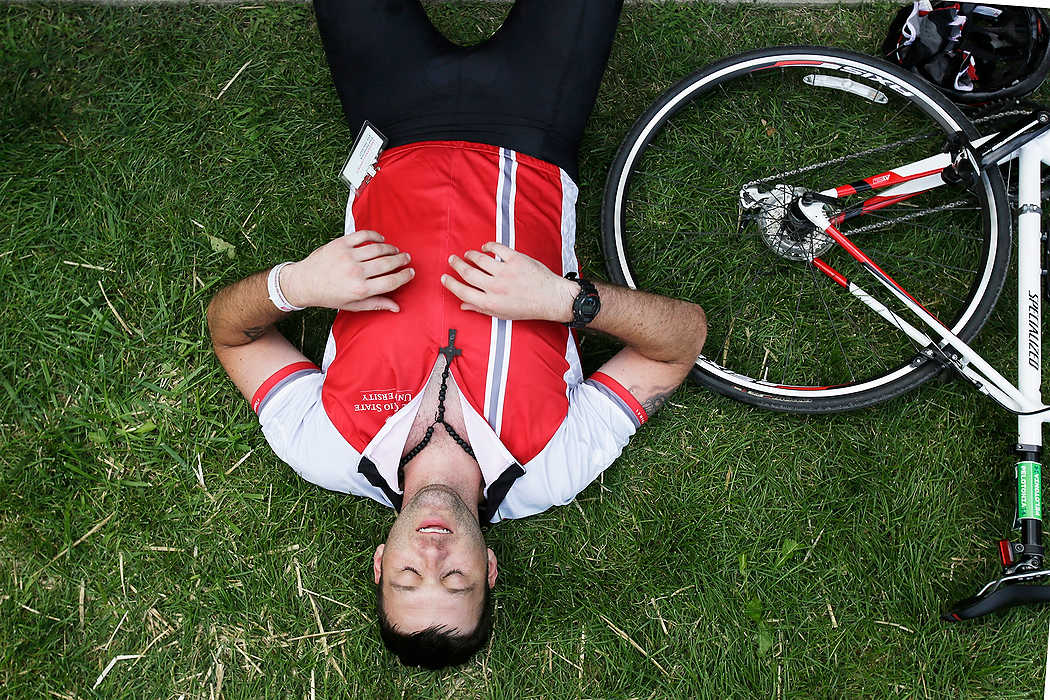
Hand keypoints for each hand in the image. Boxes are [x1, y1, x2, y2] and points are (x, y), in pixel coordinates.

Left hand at [281, 230, 413, 311]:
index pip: (391, 281)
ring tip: (395, 250)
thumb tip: (397, 307)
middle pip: (388, 263)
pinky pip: (363, 235)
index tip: (411, 272)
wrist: (304, 283)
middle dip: (401, 260)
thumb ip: (376, 304)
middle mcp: (356, 272)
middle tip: (407, 258)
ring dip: (390, 248)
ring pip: (378, 248)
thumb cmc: (329, 296)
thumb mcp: (352, 305)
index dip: (405, 276)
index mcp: (360, 289)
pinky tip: (380, 239)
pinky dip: (375, 236)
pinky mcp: (341, 244)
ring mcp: (348, 256)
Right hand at [441, 242, 577, 321]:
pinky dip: (488, 246)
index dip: (451, 283)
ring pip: (479, 258)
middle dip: (456, 265)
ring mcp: (506, 271)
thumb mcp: (502, 314)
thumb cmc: (527, 308)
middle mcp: (496, 287)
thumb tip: (464, 305)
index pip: (463, 291)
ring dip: (470, 255)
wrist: (550, 298)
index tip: (444, 277)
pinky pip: (497, 248)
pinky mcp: (516, 259)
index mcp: (490, 302)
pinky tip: (485, 247)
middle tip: (452, 260)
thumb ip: (481, 309)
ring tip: (467, 254)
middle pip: (468, 272)